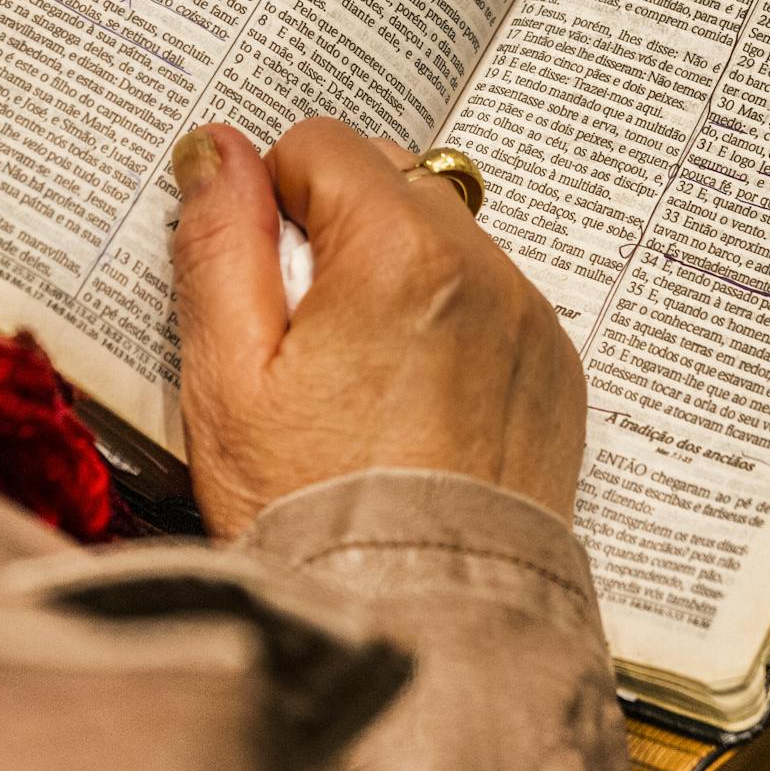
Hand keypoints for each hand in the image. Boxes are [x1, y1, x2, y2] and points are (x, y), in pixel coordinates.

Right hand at [170, 118, 585, 538]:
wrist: (418, 625)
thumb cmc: (308, 510)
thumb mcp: (228, 374)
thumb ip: (221, 242)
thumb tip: (216, 147)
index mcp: (399, 252)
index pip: (322, 144)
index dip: (273, 200)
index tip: (261, 282)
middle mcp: (483, 269)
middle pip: (391, 179)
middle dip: (337, 228)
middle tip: (302, 333)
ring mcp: (529, 321)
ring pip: (444, 238)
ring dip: (395, 273)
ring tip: (355, 377)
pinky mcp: (553, 372)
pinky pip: (492, 301)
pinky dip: (448, 323)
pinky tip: (409, 402)